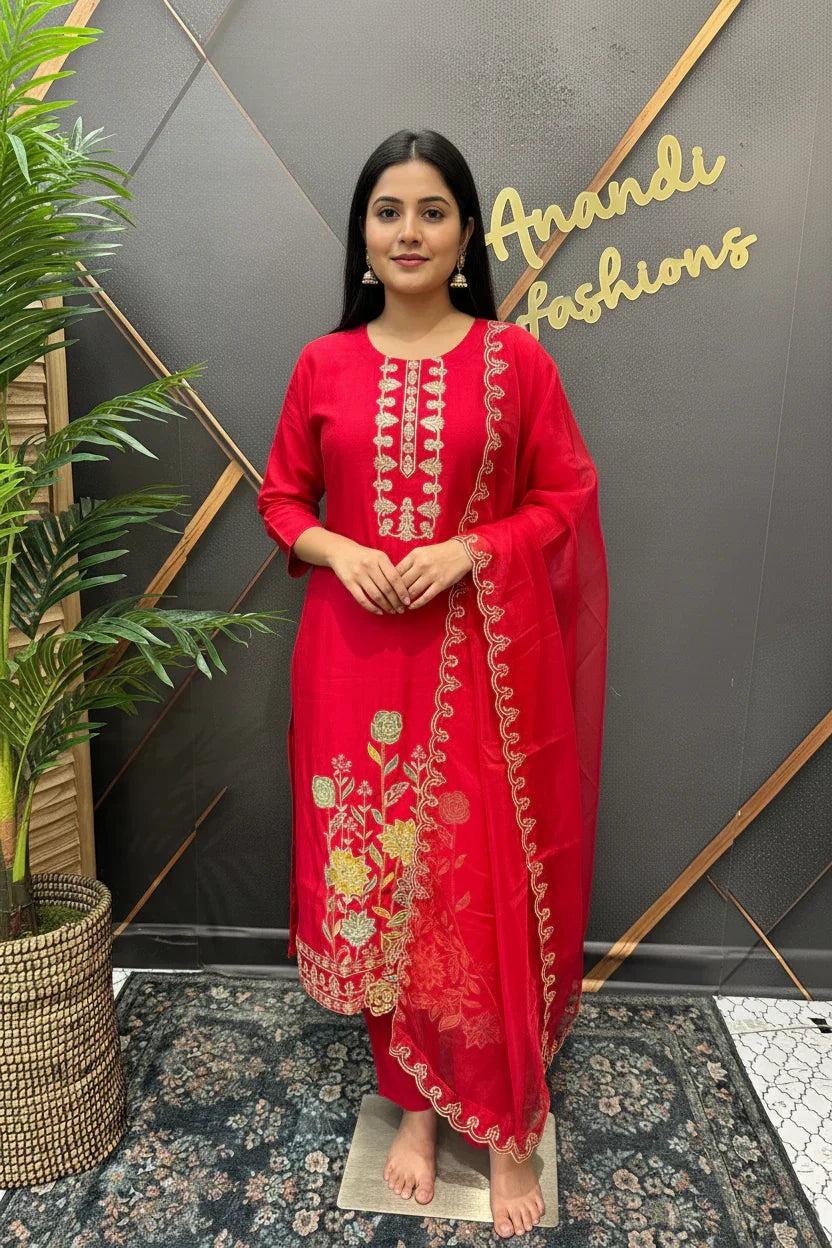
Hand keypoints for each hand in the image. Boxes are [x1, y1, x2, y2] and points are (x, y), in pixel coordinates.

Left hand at [328, 538, 472, 613]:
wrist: (461, 552)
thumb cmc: (439, 552)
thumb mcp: (422, 552)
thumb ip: (408, 563)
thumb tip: (393, 576)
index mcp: (414, 555)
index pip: (396, 571)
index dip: (388, 583)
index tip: (382, 591)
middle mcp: (421, 565)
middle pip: (402, 583)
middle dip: (393, 595)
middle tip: (387, 603)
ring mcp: (431, 575)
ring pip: (412, 591)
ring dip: (404, 601)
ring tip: (398, 607)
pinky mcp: (440, 584)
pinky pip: (426, 597)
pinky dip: (417, 604)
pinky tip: (411, 607)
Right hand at [328, 539, 415, 614]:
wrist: (341, 551)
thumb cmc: (364, 556)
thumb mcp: (378, 556)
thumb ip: (389, 569)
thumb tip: (403, 588)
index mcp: (380, 558)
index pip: (394, 578)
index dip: (402, 592)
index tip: (407, 601)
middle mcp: (369, 566)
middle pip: (386, 588)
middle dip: (396, 602)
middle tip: (401, 610)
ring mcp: (358, 575)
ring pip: (376, 595)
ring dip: (386, 606)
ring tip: (392, 611)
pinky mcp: (349, 583)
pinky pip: (362, 599)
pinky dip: (372, 608)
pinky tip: (379, 612)